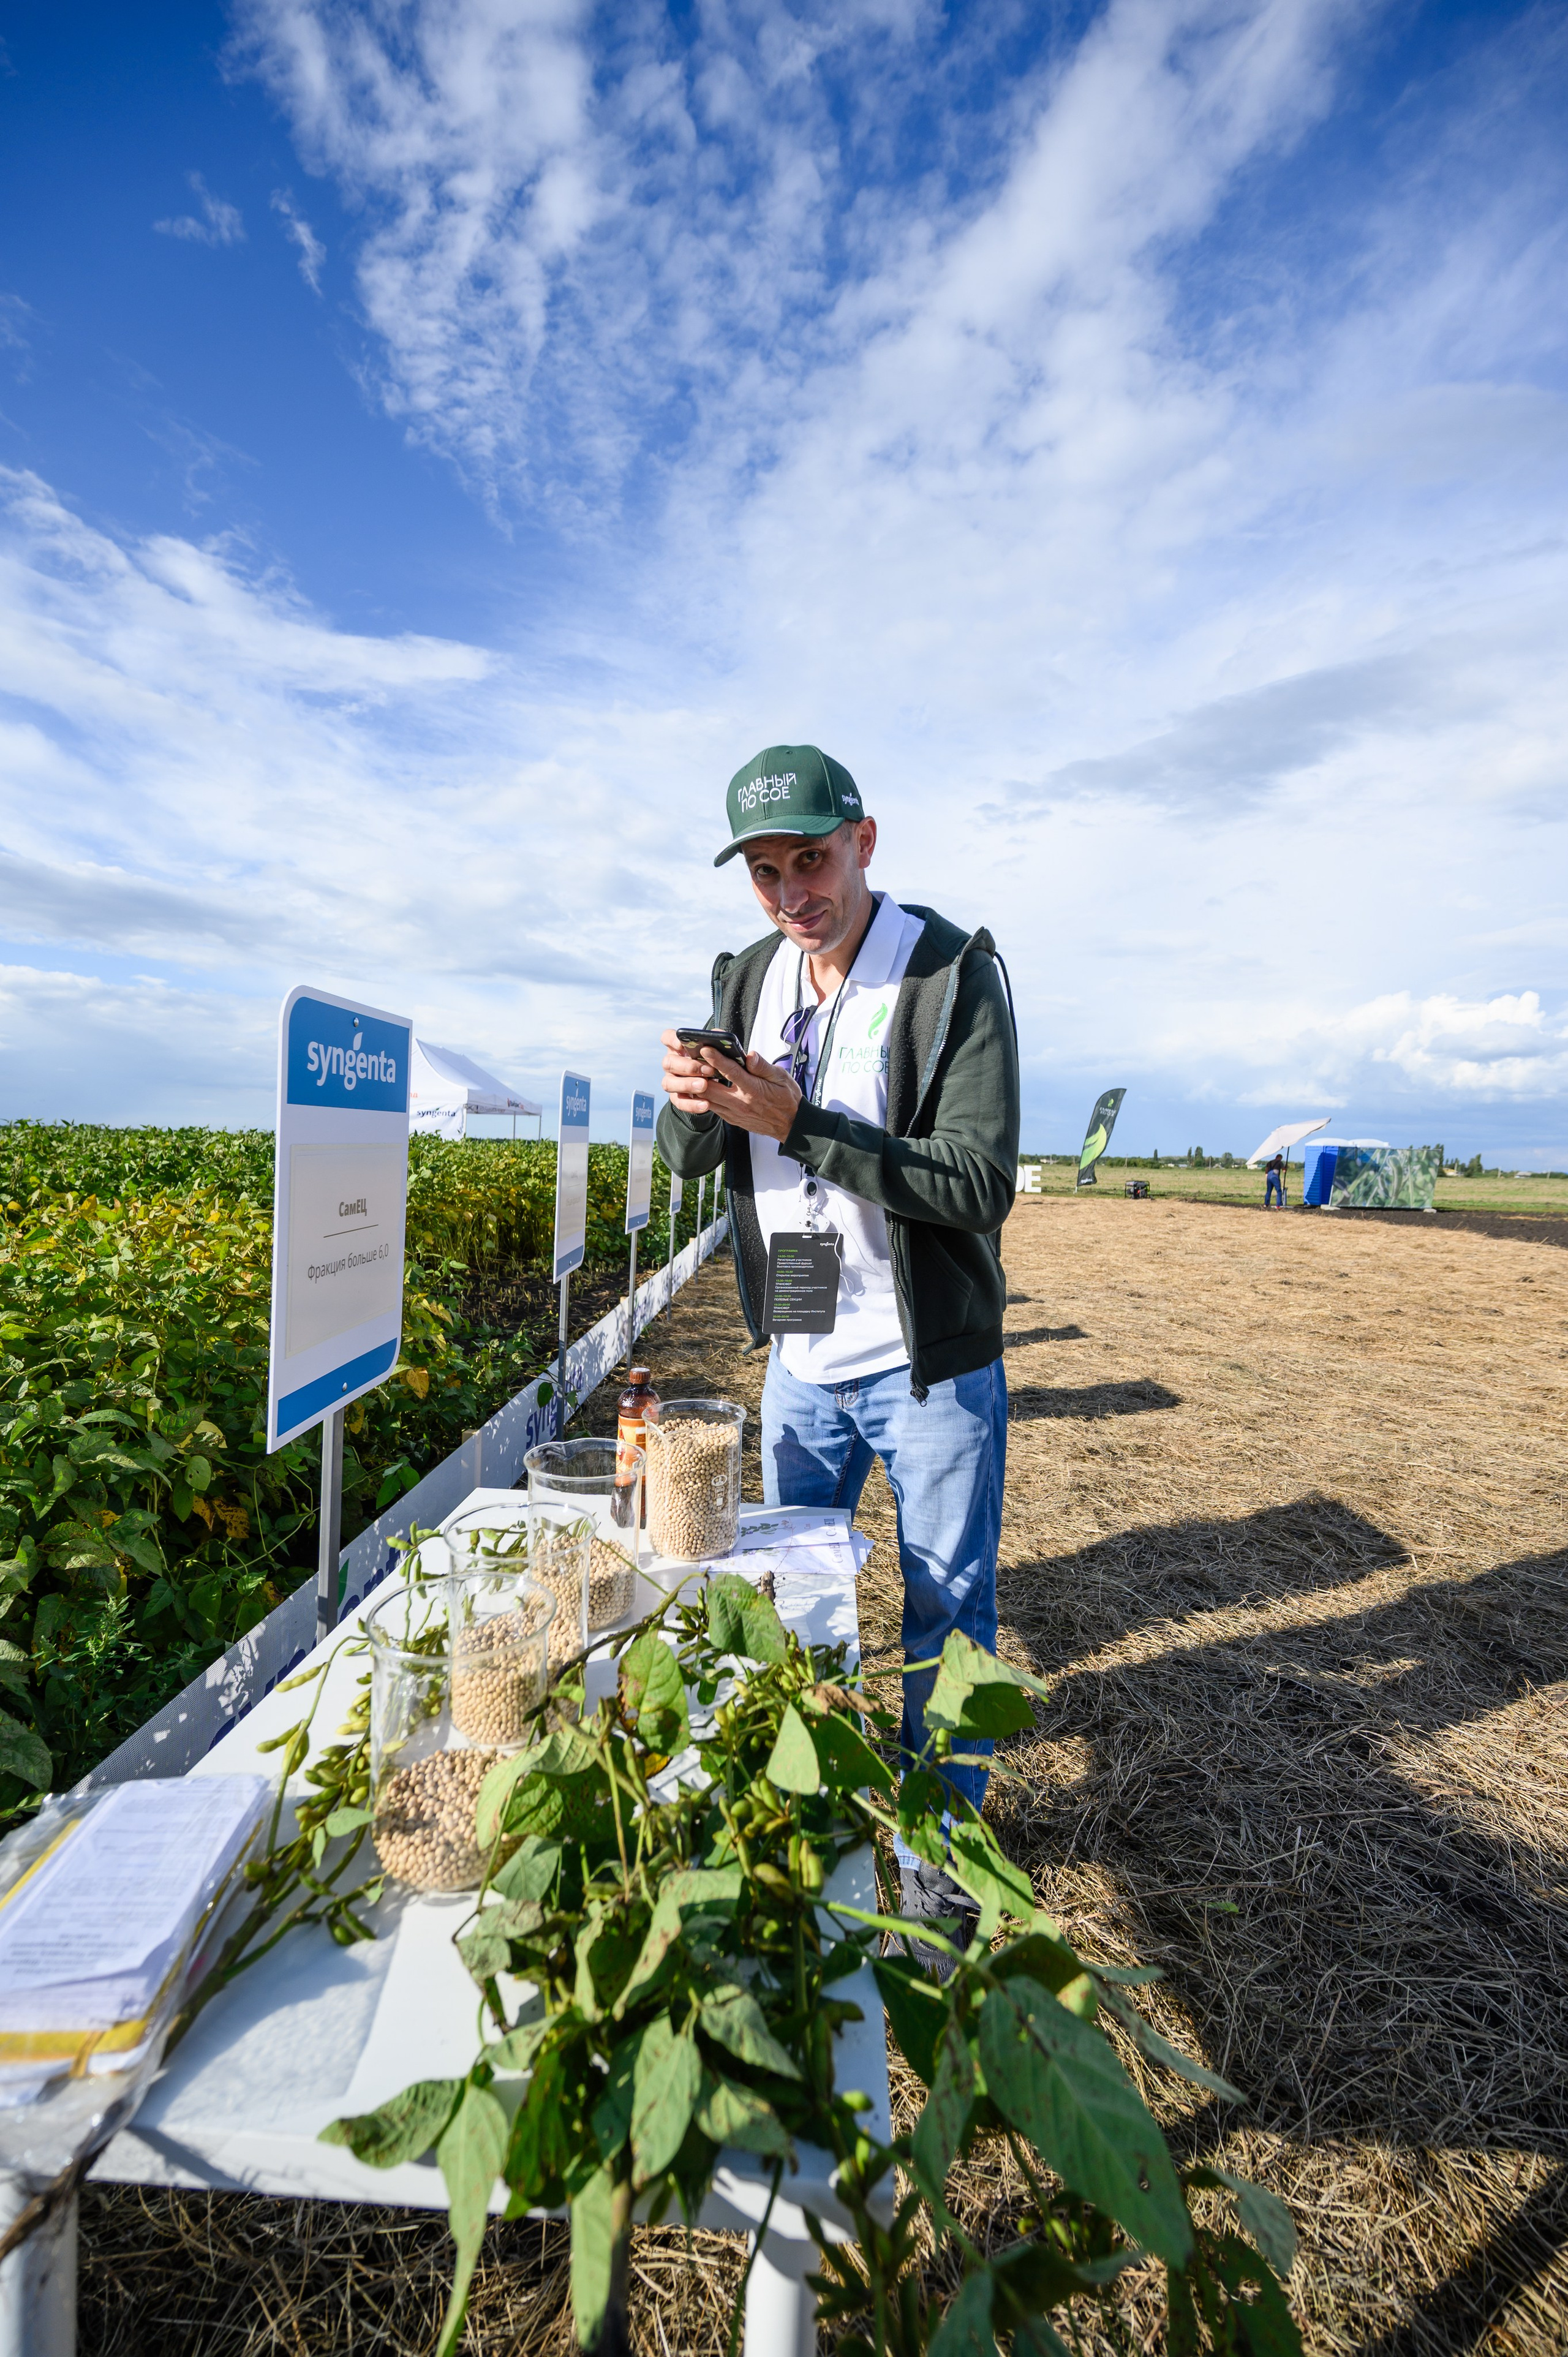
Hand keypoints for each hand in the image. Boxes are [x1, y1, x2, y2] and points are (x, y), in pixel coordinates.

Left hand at [660, 1030, 802, 1141]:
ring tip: (693, 1071)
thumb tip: (750, 1055)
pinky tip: (703, 1086)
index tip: (706, 1048)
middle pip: (711, 1087)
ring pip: (707, 1099)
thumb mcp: (781, 1078)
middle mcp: (741, 1102)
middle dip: (699, 1073)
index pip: (731, 1071)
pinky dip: (704, 1097)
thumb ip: (763, 1066)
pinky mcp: (731, 1119)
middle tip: (692, 1058)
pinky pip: (712, 1107)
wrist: (790, 1124)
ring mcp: (734, 1112)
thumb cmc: (786, 1098)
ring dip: (698, 1086)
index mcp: (753, 1089)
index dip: (717, 1058)